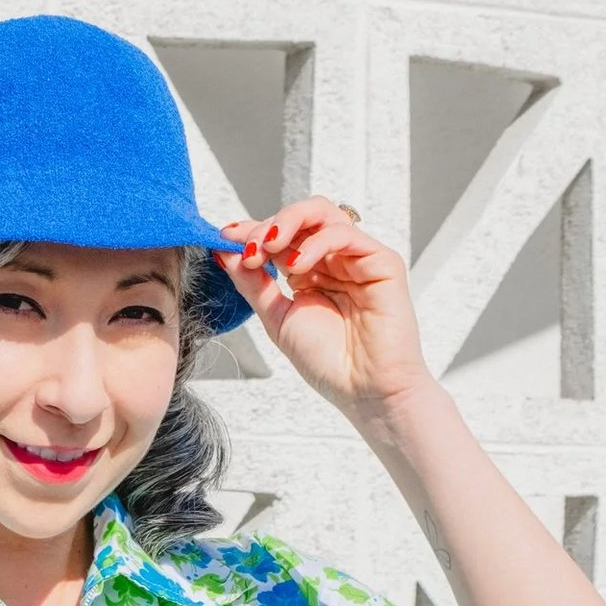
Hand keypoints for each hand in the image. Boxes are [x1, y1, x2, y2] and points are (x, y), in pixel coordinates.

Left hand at [212, 196, 441, 423]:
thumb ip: (253, 283)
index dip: (252, 232)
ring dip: (289, 223)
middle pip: (301, 217)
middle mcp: (333, 261)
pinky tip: (297, 267)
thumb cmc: (328, 362)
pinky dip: (316, 242)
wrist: (365, 391)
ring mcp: (357, 259)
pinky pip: (346, 234)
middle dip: (268, 225)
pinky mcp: (382, 261)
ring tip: (269, 249)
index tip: (224, 237)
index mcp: (309, 273)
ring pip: (323, 214)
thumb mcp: (277, 318)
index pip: (281, 236)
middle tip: (249, 248)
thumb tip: (224, 251)